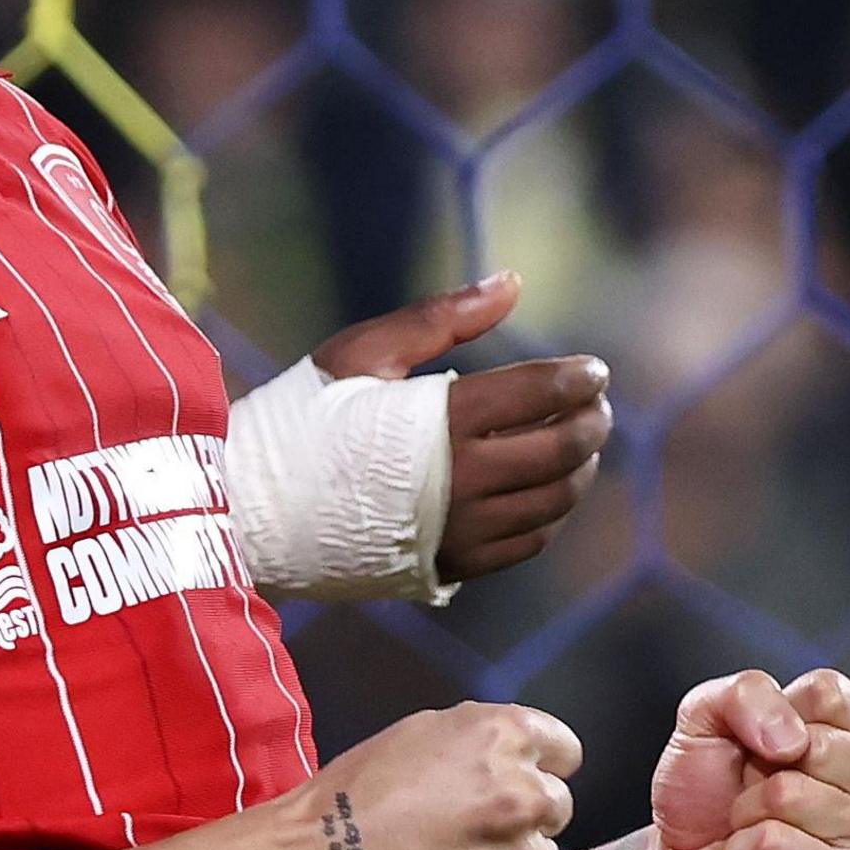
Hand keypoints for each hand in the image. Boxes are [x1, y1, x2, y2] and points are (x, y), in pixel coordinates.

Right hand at [281, 703, 580, 849]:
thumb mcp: (417, 736)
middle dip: (520, 818)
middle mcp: (527, 797)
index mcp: (504, 739)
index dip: (534, 767)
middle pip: (556, 807)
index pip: (564, 751)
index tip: (502, 785)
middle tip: (468, 835)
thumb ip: (477, 744)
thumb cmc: (352, 798)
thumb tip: (512, 763)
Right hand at [310, 272, 612, 579]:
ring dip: (580, 468)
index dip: (578, 379)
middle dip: (592, 421)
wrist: (254, 509)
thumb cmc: (301, 419)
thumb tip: (513, 282)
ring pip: (554, 500)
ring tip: (578, 444)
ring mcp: (461, 531)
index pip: (540, 394)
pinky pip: (529, 541)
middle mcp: (461, 482)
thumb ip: (442, 317)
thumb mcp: (362, 351)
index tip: (593, 369)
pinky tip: (544, 489)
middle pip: (562, 449)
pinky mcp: (452, 566)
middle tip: (595, 405)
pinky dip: (551, 512)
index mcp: (441, 420)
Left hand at [645, 669, 849, 849]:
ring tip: (756, 831)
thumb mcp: (708, 716)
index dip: (771, 717)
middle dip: (761, 772)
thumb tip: (795, 743)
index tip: (762, 749)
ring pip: (791, 795)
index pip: (828, 693)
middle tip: (756, 797)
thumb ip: (748, 694)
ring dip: (748, 814)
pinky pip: (775, 844)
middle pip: (817, 746)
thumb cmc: (708, 792)